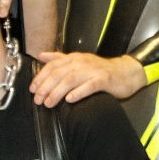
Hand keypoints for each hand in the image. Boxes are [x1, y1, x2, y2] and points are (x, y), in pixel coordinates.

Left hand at [30, 52, 146, 105]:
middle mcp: (82, 62)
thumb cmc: (100, 70)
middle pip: (59, 73)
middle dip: (46, 87)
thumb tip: (41, 56)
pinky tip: (70, 99)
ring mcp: (93, 70)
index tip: (32, 89)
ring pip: (71, 80)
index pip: (53, 65)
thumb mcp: (79, 62)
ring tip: (49, 103)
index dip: (40, 77)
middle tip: (38, 100)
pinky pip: (89, 86)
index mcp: (74, 58)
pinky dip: (78, 92)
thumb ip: (59, 59)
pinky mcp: (104, 79)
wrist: (126, 72)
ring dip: (57, 92)